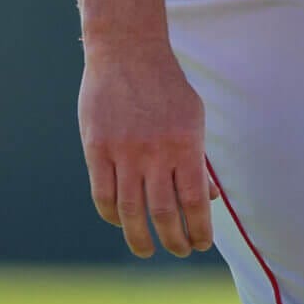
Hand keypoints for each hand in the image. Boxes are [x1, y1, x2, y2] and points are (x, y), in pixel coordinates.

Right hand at [78, 33, 217, 258]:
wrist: (127, 52)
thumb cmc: (167, 88)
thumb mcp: (194, 118)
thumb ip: (198, 159)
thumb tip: (208, 200)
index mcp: (186, 144)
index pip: (194, 201)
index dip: (199, 229)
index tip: (201, 244)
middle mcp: (155, 152)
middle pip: (164, 212)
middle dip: (174, 239)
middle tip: (179, 251)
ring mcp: (123, 152)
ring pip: (130, 211)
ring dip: (140, 237)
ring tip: (147, 250)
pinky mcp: (96, 149)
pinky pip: (102, 194)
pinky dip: (111, 215)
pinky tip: (120, 221)